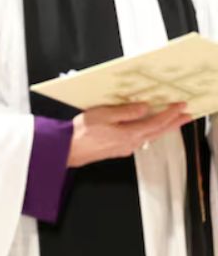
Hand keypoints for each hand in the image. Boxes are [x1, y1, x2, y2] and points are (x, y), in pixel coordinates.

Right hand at [68, 102, 193, 167]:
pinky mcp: (118, 149)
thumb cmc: (82, 131)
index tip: (181, 106)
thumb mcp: (104, 114)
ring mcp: (125, 148)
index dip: (170, 114)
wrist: (68, 150)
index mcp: (129, 133)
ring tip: (172, 122)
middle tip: (187, 116)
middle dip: (174, 123)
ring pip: (151, 137)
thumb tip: (144, 108)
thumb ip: (126, 111)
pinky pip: (141, 140)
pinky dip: (151, 133)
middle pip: (158, 132)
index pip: (156, 122)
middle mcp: (131, 143)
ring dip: (163, 129)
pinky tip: (148, 130)